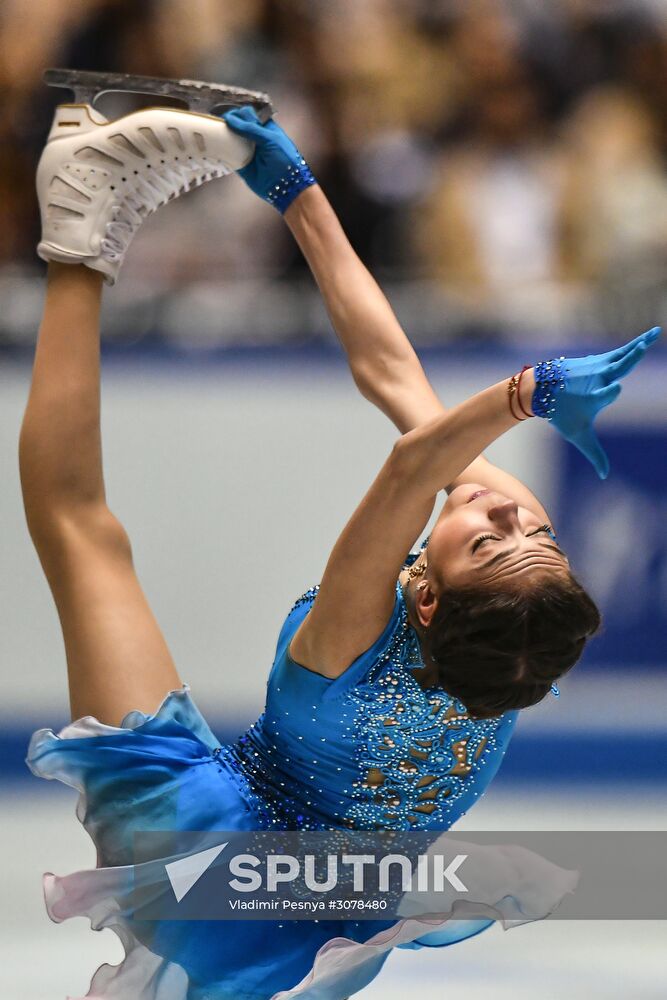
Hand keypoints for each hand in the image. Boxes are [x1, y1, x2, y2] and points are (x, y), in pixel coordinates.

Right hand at [222, 106, 315, 211]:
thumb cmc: (284, 160)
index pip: (248, 115)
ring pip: (231, 139)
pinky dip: (221, 151)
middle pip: (238, 125)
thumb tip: (230, 119)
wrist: (286, 188)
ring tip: (213, 131)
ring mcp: (247, 151)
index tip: (228, 115)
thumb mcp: (270, 139)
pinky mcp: (240, 164)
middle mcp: (254, 137)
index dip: (238, 113)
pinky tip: (213, 145)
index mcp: (264, 128)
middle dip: (229, 123)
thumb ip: (250, 128)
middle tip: (219, 123)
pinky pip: (228, 155)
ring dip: (223, 135)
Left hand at [532, 326, 660, 479]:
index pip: (604, 395)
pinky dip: (632, 346)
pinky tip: (645, 339)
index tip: (616, 388)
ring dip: (638, 344)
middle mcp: (596, 379)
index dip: (609, 393)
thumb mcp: (578, 436)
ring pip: (621, 355)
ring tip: (654, 333)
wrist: (539, 390)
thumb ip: (595, 454)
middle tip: (644, 346)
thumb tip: (605, 476)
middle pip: (617, 367)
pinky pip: (618, 352)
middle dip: (630, 357)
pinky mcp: (597, 360)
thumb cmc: (560, 414)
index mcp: (593, 398)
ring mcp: (596, 367)